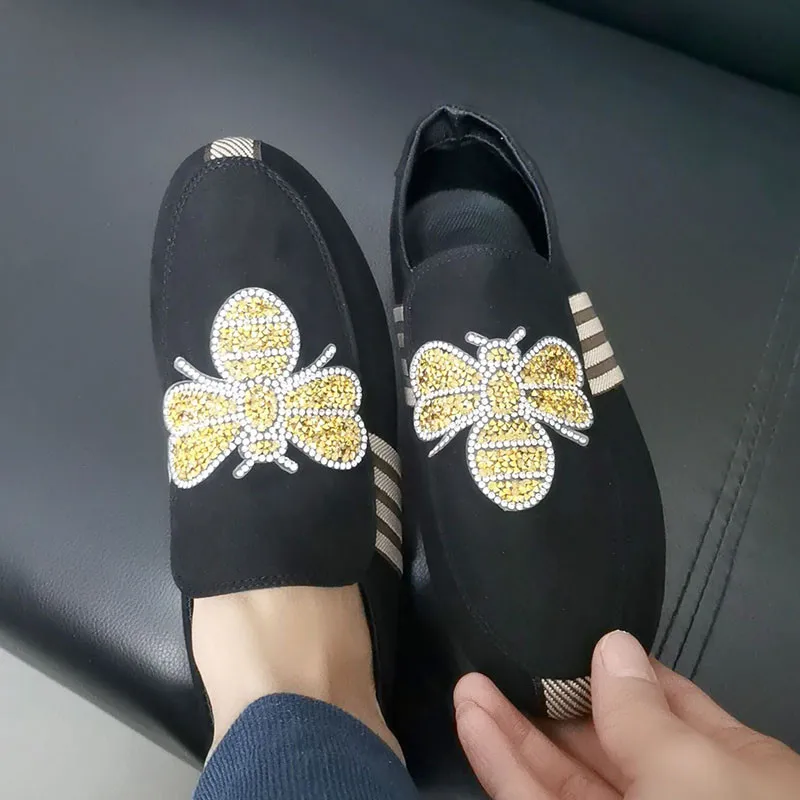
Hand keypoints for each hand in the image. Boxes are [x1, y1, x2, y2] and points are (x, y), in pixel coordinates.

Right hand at [454, 631, 799, 798]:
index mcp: (734, 778)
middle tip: (505, 661)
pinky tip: (475, 724)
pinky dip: (504, 769)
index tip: (574, 641)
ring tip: (470, 686)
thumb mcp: (694, 772)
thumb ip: (644, 712)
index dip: (619, 674)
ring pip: (561, 782)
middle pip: (606, 744)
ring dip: (513, 732)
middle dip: (553, 701)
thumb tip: (612, 646)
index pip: (669, 709)